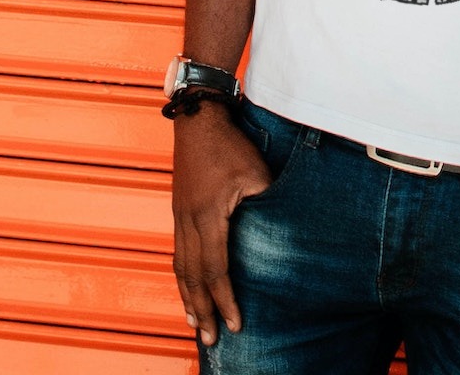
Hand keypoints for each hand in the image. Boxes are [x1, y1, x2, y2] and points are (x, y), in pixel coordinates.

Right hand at [171, 101, 272, 345]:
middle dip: (202, 311)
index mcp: (208, 215)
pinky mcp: (178, 210)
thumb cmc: (229, 143)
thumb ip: (266, 202)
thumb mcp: (256, 171)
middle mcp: (188, 221)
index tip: (236, 324)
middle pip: (192, 277)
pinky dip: (182, 277)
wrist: (198, 119)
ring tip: (194, 324)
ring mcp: (180, 216)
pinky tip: (187, 287)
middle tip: (210, 340)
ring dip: (188, 298)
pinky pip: (177, 252)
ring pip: (180, 268)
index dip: (226, 300)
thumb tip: (281, 230)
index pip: (216, 269)